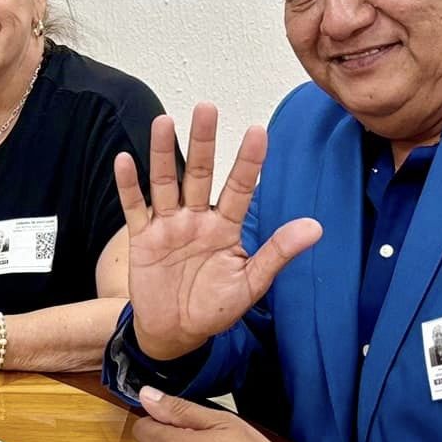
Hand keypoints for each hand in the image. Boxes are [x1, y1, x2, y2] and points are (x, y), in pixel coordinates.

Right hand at [115, 106, 321, 360]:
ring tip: (165, 122)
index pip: (240, 188)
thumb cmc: (215, 308)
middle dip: (204, 141)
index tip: (258, 131)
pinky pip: (134, 207)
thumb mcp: (251, 284)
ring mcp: (168, 225)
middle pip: (201, 173)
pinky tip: (124, 160)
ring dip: (165, 153)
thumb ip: (278, 253)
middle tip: (207, 108)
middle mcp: (197, 218)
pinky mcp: (143, 238)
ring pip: (166, 182)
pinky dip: (128, 186)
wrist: (176, 334)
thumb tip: (316, 227)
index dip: (249, 161)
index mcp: (225, 227)